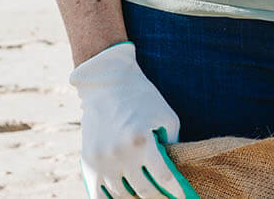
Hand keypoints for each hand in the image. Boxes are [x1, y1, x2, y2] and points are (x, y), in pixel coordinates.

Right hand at [70, 41, 197, 198]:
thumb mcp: (166, 116)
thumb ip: (171, 143)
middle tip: (167, 197)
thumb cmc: (143, 99)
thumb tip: (175, 167)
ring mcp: (102, 160)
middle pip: (144, 190)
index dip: (177, 191)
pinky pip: (97, 193)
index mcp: (143, 141)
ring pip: (121, 194)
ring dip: (136, 198)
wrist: (107, 85)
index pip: (164, 177)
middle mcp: (121, 154)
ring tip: (147, 197)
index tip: (185, 198)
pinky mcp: (88, 163)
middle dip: (159, 197)